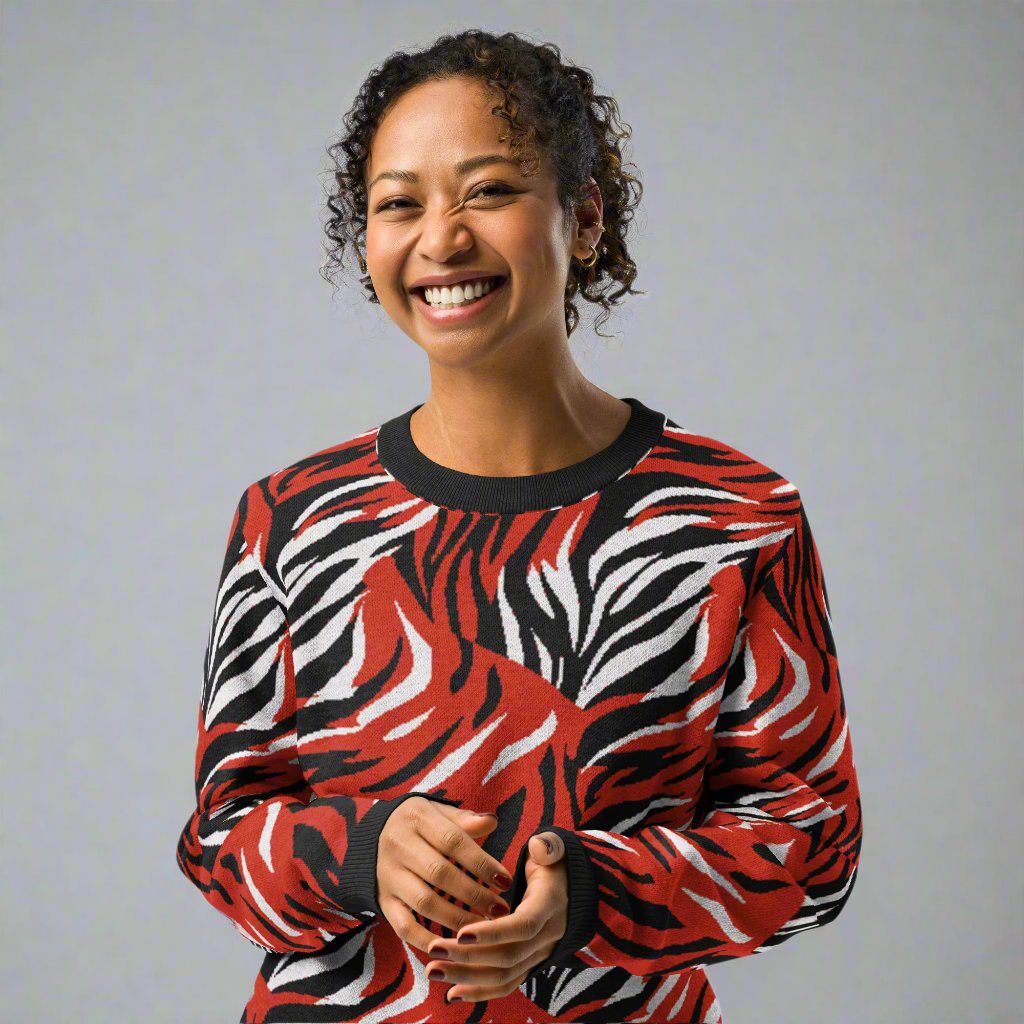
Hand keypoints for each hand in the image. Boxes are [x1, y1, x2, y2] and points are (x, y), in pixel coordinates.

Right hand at [376, 798, 514, 953]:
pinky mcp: (383, 902)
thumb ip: (464, 820)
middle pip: (440, 874)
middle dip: (475, 895)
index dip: (482, 863)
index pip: (453, 841)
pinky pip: (404, 926)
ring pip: (425, 902)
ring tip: (484, 928)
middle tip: (501, 911)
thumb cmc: (418, 825)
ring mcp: (388, 876)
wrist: (369, 838)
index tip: (505, 881)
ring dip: (458, 919)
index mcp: (417, 818)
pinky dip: (428, 940)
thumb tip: (493, 821)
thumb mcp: (438, 812)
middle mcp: (399, 846)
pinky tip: (453, 946)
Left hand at [424, 831, 568, 1004]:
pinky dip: (479, 992)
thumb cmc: (552, 864)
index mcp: (550, 905)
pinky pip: (506, 984)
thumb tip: (538, 847)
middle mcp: (547, 936)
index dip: (493, 932)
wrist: (571, 889)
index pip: (523, 926)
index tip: (461, 933)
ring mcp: (539, 954)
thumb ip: (548, 846)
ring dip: (466, 977)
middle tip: (434, 951)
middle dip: (469, 957)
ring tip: (433, 970)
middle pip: (508, 957)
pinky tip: (451, 994)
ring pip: (504, 976)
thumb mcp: (553, 849)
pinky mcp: (529, 964)